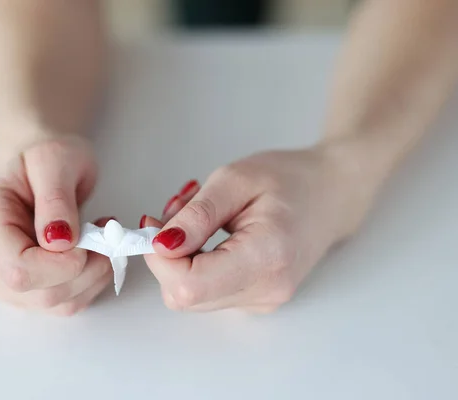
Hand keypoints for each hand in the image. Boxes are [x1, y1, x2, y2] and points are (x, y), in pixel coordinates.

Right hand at [0, 135, 112, 315]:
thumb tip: (60, 242)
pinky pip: (61, 303)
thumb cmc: (48, 158)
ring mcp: (0, 275)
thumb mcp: (56, 161)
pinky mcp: (23, 289)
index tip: (90, 240)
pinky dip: (88, 284)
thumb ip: (56, 200)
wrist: (43, 167)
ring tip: (100, 242)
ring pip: (51, 304)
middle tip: (105, 238)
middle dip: (83, 271)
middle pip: (34, 293)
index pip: (17, 267)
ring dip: (90, 278)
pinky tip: (93, 256)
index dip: (60, 265)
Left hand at [142, 146, 367, 312]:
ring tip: (202, 218)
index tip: (155, 223)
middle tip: (179, 211)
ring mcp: (262, 301)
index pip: (188, 286)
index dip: (159, 258)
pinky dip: (195, 263)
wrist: (332, 194)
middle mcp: (266, 291)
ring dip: (180, 257)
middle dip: (167, 255)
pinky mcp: (255, 299)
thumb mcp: (235, 180)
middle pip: (185, 295)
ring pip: (190, 295)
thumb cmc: (290, 179)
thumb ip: (197, 215)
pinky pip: (206, 290)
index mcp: (266, 258)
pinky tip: (212, 235)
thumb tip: (159, 246)